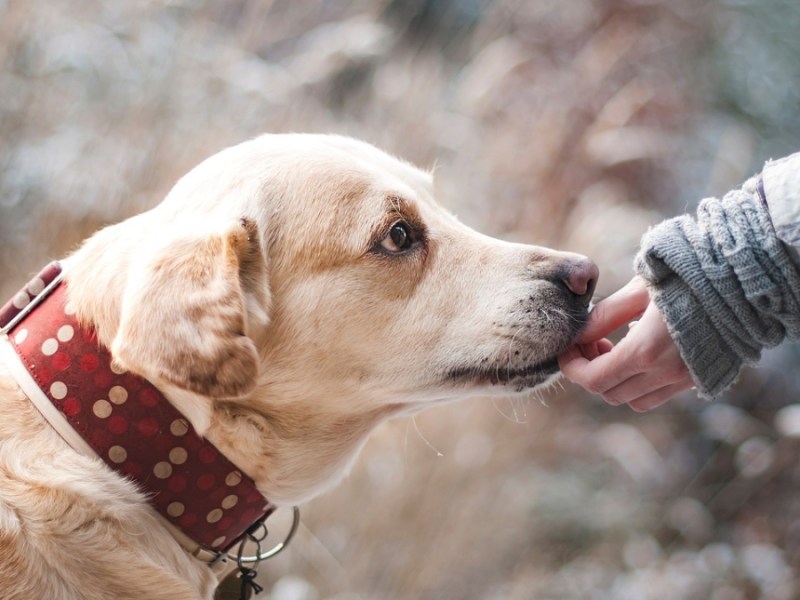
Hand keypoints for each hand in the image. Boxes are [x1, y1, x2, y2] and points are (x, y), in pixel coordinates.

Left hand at [558, 277, 693, 410]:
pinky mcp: (698, 378)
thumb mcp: (639, 289)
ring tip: (614, 347)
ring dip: (615, 380)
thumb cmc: (687, 276)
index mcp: (646, 350)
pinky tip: (641, 351)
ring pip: (633, 400)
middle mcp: (665, 373)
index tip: (567, 348)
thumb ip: (605, 315)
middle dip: (590, 371)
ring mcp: (684, 379)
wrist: (741, 280)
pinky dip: (640, 383)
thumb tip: (578, 334)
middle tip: (590, 342)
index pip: (593, 379)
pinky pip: (658, 395)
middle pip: (609, 393)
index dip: (572, 367)